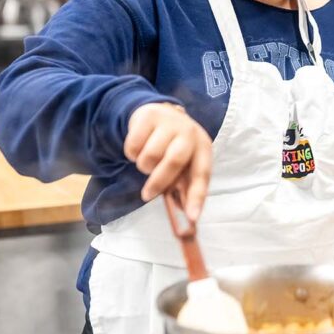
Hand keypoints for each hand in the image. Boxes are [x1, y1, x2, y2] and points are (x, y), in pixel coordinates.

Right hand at [124, 103, 212, 220]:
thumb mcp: (185, 163)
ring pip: (149, 156)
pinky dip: (131, 154)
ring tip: (147, 161)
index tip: (192, 217)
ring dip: (143, 166)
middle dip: (158, 182)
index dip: (197, 197)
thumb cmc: (173, 147)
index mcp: (203, 147)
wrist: (158, 115)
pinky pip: (133, 146)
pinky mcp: (148, 116)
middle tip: (147, 195)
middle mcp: (189, 132)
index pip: (202, 174)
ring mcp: (169, 121)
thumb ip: (185, 187)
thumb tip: (188, 218)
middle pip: (173, 161)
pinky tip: (139, 148)